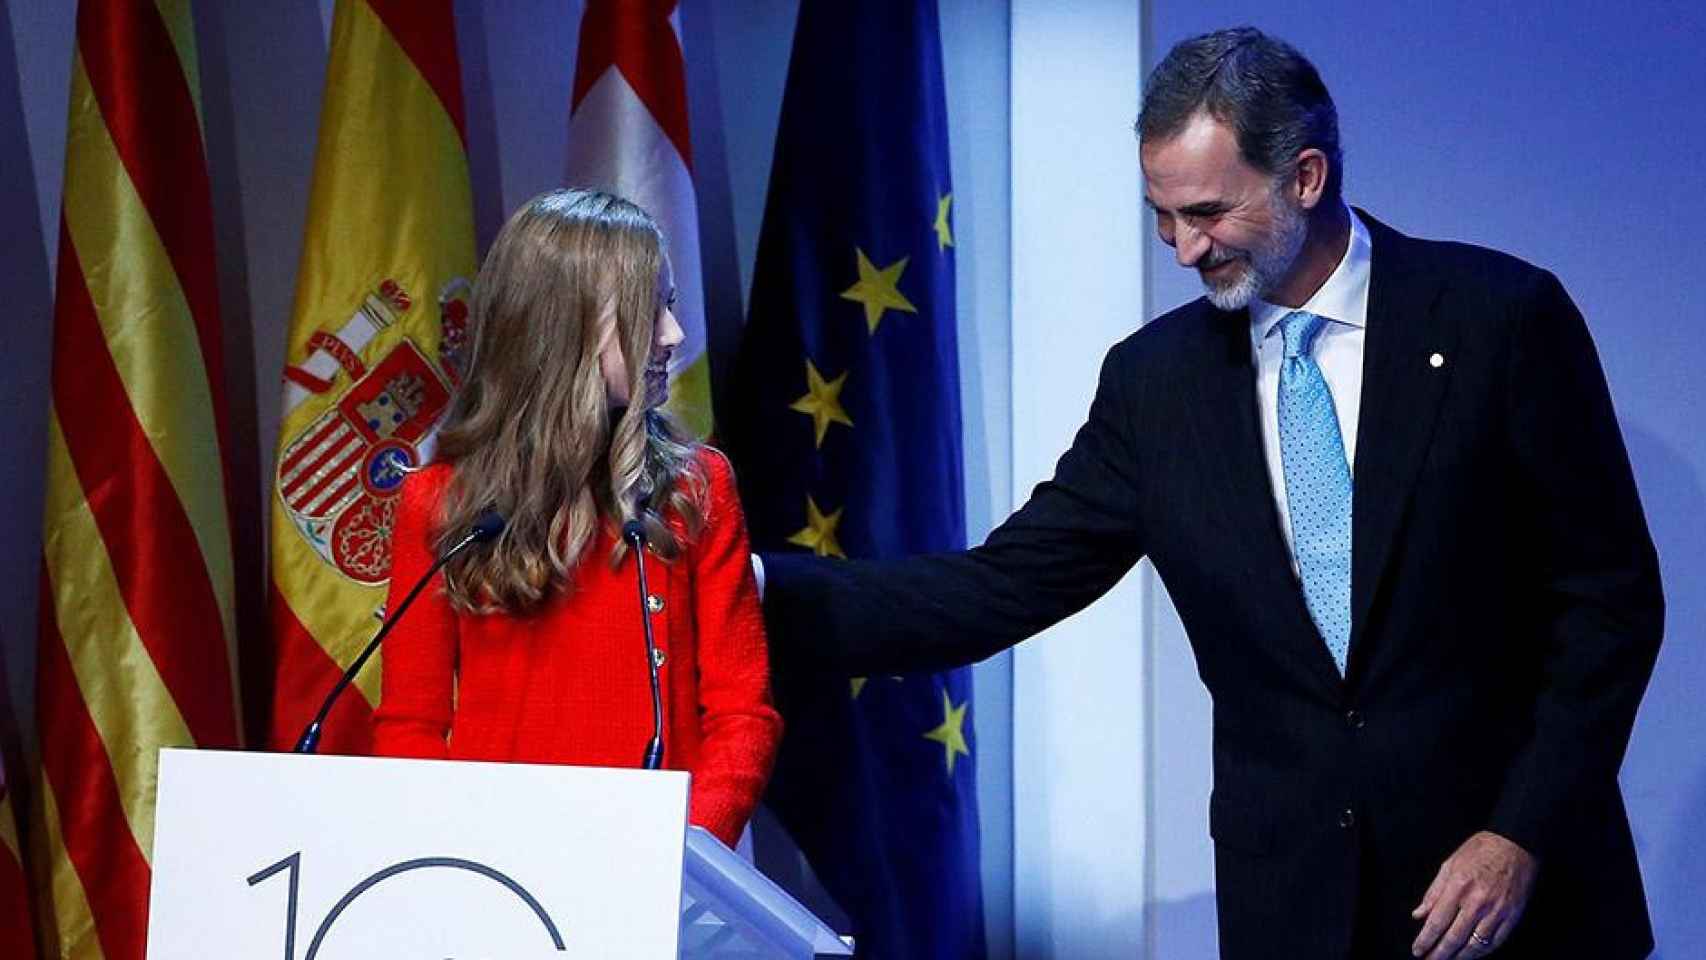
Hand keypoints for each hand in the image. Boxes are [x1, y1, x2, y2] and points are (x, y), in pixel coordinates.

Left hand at [1410, 831, 1536, 957]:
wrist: (1516, 844)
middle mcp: (1477, 902)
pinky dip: (1482, 952)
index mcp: (1458, 887)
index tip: (1418, 951)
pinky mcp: (1513, 916)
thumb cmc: (1480, 850)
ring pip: (1475, 944)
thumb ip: (1433, 892)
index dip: (1425, 940)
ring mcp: (1497, 911)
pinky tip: (1472, 955)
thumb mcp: (1450, 864)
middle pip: (1454, 938)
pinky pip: (1495, 941)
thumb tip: (1419, 914)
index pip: (1436, 922)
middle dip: (1440, 954)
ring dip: (1460, 957)